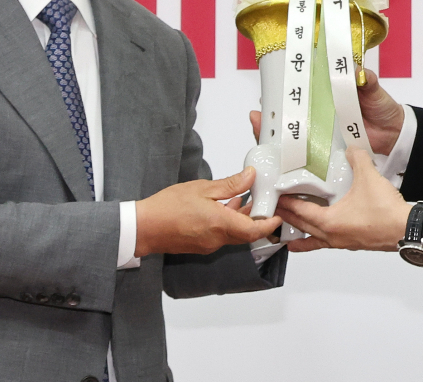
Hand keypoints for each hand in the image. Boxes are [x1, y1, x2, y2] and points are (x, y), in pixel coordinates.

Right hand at [135, 167, 282, 255]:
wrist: (144, 227)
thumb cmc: (167, 207)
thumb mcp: (202, 188)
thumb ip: (229, 184)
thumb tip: (250, 176)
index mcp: (220, 224)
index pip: (254, 230)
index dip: (269, 223)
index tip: (277, 214)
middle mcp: (217, 239)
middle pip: (247, 233)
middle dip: (257, 219)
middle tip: (263, 203)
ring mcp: (209, 245)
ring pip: (234, 234)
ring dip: (241, 220)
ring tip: (243, 200)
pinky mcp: (201, 246)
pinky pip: (222, 236)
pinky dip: (228, 223)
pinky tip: (223, 207)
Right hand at [252, 69, 402, 154]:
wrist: (395, 134)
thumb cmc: (382, 107)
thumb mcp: (373, 88)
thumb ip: (366, 79)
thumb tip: (356, 71)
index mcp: (329, 93)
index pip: (303, 89)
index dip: (285, 89)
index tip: (268, 89)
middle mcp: (322, 112)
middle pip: (292, 112)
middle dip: (272, 114)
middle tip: (259, 114)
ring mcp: (324, 131)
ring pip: (295, 132)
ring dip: (278, 132)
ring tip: (262, 129)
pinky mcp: (329, 148)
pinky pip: (310, 150)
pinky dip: (295, 152)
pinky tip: (281, 152)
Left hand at [274, 146, 411, 252]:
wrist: (407, 230)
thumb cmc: (386, 213)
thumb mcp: (368, 178)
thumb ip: (357, 159)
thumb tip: (352, 149)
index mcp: (330, 222)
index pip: (299, 212)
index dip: (286, 205)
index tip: (275, 199)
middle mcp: (333, 236)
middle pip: (303, 228)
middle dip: (288, 221)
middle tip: (275, 215)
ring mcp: (344, 242)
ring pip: (316, 241)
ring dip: (302, 237)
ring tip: (291, 239)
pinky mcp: (355, 243)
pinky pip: (330, 243)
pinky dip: (321, 240)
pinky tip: (325, 235)